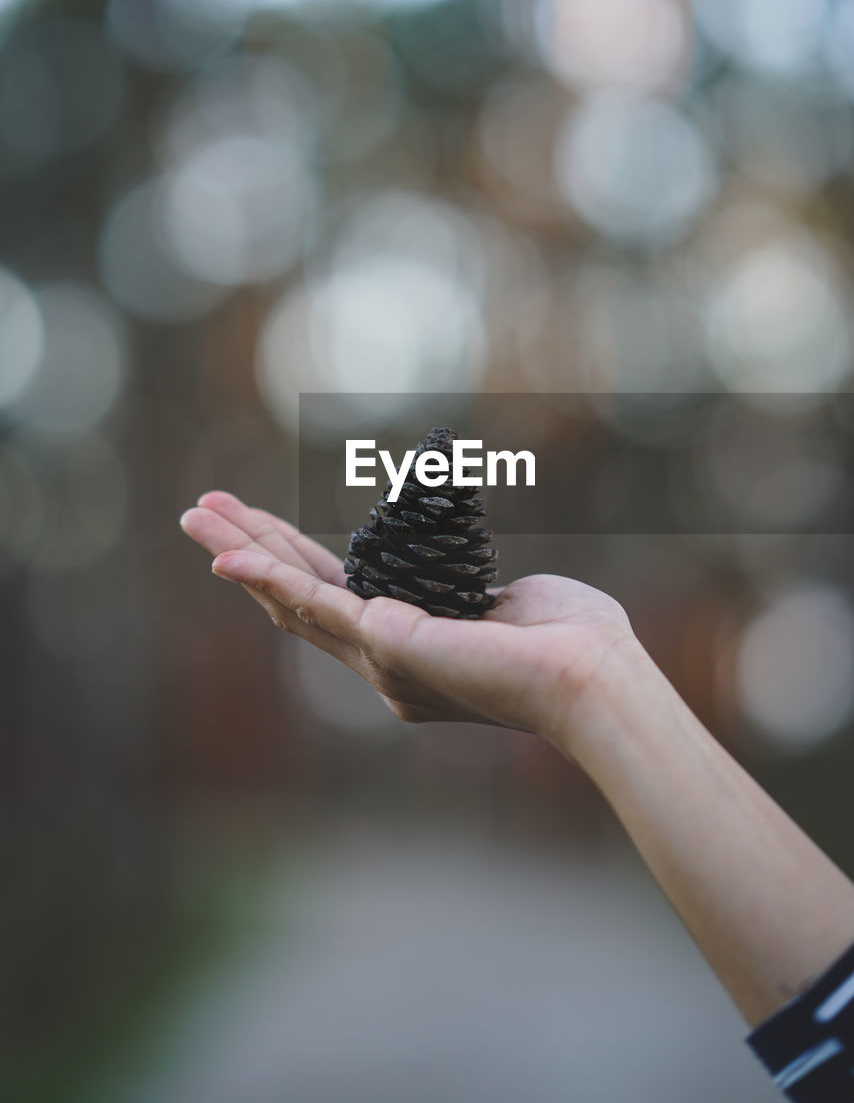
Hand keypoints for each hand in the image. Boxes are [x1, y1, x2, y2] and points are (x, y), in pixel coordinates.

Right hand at [178, 491, 635, 751]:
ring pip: (292, 597)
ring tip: (195, 514)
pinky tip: (226, 557)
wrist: (593, 675)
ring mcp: (380, 658)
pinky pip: (314, 603)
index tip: (257, 523)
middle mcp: (384, 661)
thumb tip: (471, 586)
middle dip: (247, 549)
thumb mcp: (501, 602)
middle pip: (296, 597)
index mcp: (408, 646)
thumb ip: (466, 594)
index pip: (333, 595)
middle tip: (200, 512)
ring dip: (240, 552)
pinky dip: (265, 577)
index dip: (288, 558)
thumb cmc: (570, 640)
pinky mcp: (387, 644)